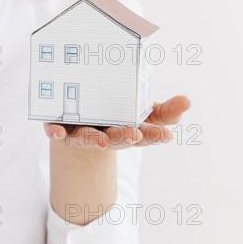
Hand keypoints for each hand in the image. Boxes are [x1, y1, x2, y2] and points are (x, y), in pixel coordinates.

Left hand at [44, 95, 191, 149]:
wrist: (81, 113)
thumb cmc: (117, 112)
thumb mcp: (144, 111)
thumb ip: (165, 110)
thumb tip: (187, 102)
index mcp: (126, 130)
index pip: (144, 135)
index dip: (154, 135)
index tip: (166, 135)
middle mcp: (104, 134)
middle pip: (115, 139)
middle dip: (124, 138)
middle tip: (133, 134)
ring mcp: (81, 131)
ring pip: (87, 138)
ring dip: (94, 141)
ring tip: (102, 142)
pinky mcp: (60, 127)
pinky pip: (55, 130)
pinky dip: (56, 134)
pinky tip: (57, 135)